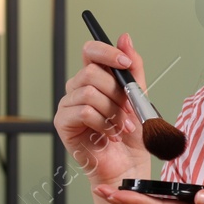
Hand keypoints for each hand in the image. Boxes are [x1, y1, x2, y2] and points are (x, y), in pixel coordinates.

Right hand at [54, 33, 152, 187]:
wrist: (128, 165)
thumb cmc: (132, 134)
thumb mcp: (139, 96)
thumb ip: (133, 68)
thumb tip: (125, 38)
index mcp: (95, 78)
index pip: (91, 51)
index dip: (107, 52)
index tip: (125, 62)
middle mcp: (79, 88)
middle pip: (92, 72)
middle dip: (117, 93)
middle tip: (129, 110)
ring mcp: (69, 105)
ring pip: (89, 92)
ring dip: (113, 111)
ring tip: (122, 126)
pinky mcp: (63, 123)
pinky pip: (83, 111)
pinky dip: (103, 123)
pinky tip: (110, 134)